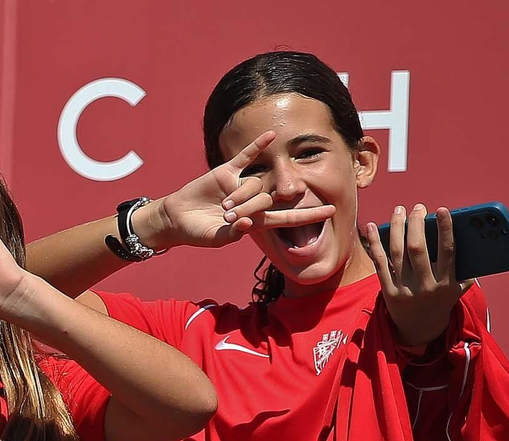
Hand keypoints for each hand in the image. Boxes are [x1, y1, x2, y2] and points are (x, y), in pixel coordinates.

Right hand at [151, 130, 335, 248]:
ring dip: (240, 196)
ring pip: (255, 184)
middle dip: (251, 208)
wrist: (177, 218)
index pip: (289, 217)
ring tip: (223, 207)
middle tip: (230, 216)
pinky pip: (247, 156)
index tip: (331, 211)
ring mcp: (242, 184)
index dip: (309, 215)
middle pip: (268, 199)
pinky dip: (258, 145)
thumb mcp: (216, 238)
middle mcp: (254, 200)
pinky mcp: (227, 171)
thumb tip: (249, 224)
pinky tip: (272, 135)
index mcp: (256, 220)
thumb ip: (233, 233)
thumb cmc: (198, 232)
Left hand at [362, 203, 469, 347]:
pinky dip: (375, 243)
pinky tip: (372, 226)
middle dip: (417, 224)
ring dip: (396, 228)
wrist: (420, 328)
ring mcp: (404, 289)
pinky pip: (379, 262)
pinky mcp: (387, 291)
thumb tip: (467, 234)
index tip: (442, 210)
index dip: (444, 229)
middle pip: (417, 249)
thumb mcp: (458, 286)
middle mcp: (424, 286)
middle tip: (418, 207)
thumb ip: (464, 265)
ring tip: (399, 210)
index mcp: (446, 283)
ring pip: (397, 253)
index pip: (447, 251)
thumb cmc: (442, 298)